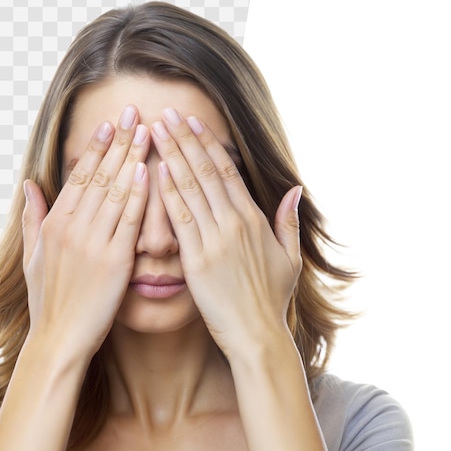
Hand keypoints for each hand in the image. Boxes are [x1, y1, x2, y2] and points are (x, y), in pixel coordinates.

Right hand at [22, 106, 149, 357]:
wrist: (60, 339)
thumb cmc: (48, 301)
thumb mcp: (32, 258)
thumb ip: (32, 218)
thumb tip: (28, 185)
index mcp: (54, 225)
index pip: (79, 177)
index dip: (96, 148)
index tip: (109, 124)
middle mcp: (72, 229)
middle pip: (99, 176)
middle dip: (118, 141)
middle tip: (133, 112)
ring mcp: (94, 244)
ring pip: (116, 192)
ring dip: (132, 158)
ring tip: (147, 131)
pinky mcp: (115, 262)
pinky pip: (130, 222)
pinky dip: (140, 195)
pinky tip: (149, 171)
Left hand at [151, 108, 301, 354]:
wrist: (257, 336)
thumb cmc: (271, 301)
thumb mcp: (290, 259)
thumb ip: (289, 222)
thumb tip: (295, 191)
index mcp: (255, 220)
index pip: (229, 172)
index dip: (209, 144)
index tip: (193, 122)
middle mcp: (235, 224)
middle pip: (207, 172)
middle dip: (185, 140)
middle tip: (166, 114)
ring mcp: (216, 241)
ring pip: (192, 189)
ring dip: (173, 157)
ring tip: (156, 131)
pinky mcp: (197, 261)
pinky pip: (181, 220)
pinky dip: (168, 194)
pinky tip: (156, 172)